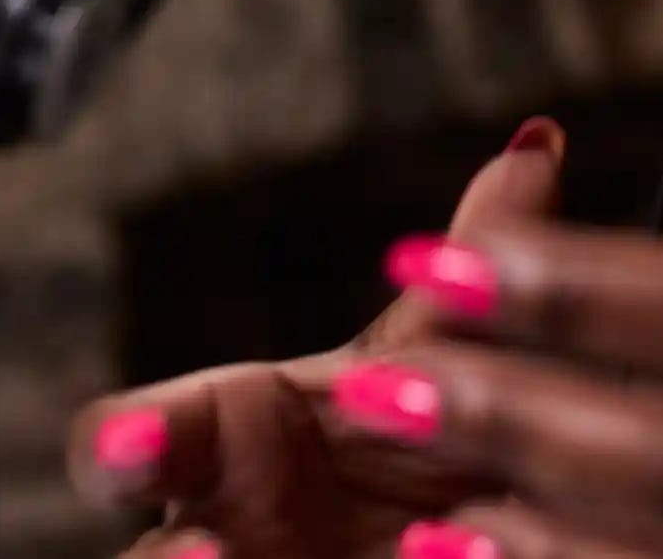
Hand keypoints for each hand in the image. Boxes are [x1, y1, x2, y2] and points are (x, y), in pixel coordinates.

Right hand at [68, 117, 565, 558]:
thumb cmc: (414, 457)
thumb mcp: (438, 375)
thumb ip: (467, 287)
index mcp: (226, 449)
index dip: (126, 446)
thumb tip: (537, 145)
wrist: (455, 537)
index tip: (137, 445)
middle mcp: (212, 536)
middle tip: (202, 558)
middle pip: (151, 558)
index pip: (136, 443)